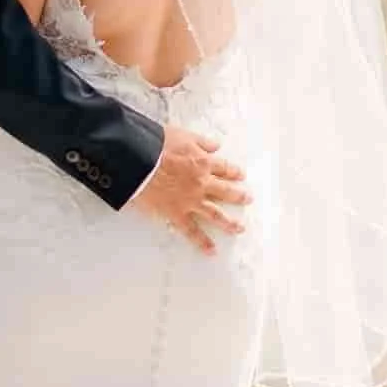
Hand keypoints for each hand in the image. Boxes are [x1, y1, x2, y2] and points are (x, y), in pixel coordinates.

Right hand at [132, 127, 248, 254]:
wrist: (139, 160)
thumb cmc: (157, 145)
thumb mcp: (184, 135)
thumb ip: (202, 142)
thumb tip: (216, 146)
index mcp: (203, 162)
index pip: (223, 168)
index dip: (233, 172)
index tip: (240, 175)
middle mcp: (201, 183)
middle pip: (225, 192)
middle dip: (238, 196)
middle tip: (248, 199)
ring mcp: (191, 201)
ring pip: (215, 214)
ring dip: (229, 222)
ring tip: (239, 228)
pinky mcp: (177, 214)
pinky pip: (192, 231)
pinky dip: (202, 241)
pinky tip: (211, 250)